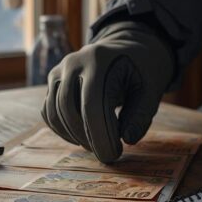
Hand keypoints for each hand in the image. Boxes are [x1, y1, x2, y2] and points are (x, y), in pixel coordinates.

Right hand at [41, 22, 173, 162]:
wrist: (128, 47)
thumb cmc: (142, 69)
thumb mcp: (152, 88)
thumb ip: (141, 114)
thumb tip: (127, 139)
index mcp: (99, 61)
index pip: (92, 105)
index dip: (101, 135)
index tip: (114, 155)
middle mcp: (73, 63)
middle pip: (68, 109)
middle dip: (86, 138)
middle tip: (106, 153)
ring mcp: (59, 71)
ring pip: (54, 112)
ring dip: (73, 136)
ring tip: (96, 145)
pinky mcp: (53, 81)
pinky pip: (48, 111)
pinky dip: (61, 129)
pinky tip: (82, 137)